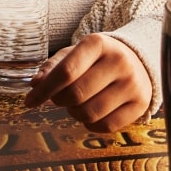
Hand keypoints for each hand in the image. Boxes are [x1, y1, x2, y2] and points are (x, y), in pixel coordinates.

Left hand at [24, 34, 150, 132]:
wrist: (137, 59)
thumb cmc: (97, 58)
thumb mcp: (74, 53)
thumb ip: (52, 67)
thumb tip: (35, 85)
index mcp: (98, 43)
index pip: (66, 72)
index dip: (44, 90)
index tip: (30, 102)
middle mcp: (119, 62)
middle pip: (76, 95)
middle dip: (60, 101)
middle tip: (59, 98)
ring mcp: (132, 84)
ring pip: (90, 114)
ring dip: (75, 113)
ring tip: (79, 103)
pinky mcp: (141, 104)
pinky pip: (106, 126)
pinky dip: (92, 124)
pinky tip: (93, 112)